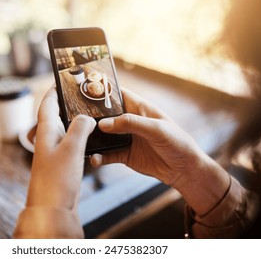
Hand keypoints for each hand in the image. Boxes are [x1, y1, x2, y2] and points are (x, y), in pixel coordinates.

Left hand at [26, 87, 95, 209]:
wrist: (51, 209)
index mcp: (46, 132)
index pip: (47, 104)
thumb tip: (87, 118)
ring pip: (65, 129)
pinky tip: (91, 138)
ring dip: (75, 120)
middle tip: (81, 95)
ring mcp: (55, 152)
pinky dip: (80, 136)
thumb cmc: (56, 180)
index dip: (53, 91)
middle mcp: (49, 139)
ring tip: (90, 112)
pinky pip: (71, 143)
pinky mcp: (62, 164)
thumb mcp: (71, 148)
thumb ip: (80, 128)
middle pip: (56, 115)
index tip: (61, 80)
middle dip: (67, 103)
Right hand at [91, 88, 229, 214]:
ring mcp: (126, 138)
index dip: (102, 92)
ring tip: (81, 140)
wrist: (184, 169)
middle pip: (105, 115)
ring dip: (93, 138)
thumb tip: (104, 124)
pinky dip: (99, 157)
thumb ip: (130, 123)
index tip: (84, 91)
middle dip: (91, 117)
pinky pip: (107, 154)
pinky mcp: (125, 155)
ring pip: (103, 136)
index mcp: (139, 108)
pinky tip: (94, 159)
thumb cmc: (177, 142)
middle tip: (76, 120)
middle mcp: (129, 122)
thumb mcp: (155, 129)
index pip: (118, 94)